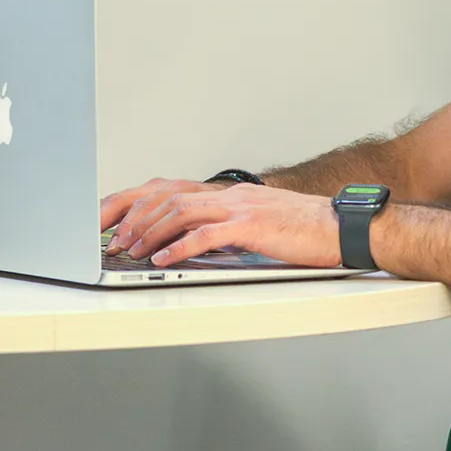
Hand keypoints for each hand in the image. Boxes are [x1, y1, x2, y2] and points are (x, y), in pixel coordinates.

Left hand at [123, 183, 342, 267]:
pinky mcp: (251, 227)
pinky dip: (179, 247)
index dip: (137, 203)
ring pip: (180, 211)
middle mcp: (229, 196)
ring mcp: (239, 208)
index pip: (170, 190)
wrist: (340, 225)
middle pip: (167, 196)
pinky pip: (206, 235)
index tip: (113, 220)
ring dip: (149, 232)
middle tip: (110, 235)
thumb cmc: (305, 229)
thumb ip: (226, 230)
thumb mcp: (257, 224)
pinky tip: (162, 260)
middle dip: (132, 215)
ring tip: (129, 249)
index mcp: (228, 195)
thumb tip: (195, 245)